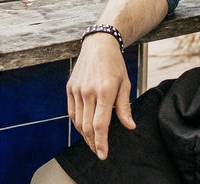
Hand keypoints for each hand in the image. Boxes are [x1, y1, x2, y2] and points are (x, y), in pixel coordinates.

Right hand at [67, 33, 135, 160]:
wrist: (98, 44)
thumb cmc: (115, 65)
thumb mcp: (125, 84)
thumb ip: (125, 107)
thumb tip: (130, 126)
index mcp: (104, 91)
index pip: (100, 124)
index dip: (101, 142)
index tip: (103, 155)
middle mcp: (88, 91)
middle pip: (87, 127)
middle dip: (93, 143)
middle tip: (99, 152)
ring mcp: (77, 90)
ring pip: (77, 121)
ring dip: (85, 135)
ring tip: (93, 143)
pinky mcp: (70, 88)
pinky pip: (71, 112)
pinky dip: (77, 123)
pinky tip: (84, 129)